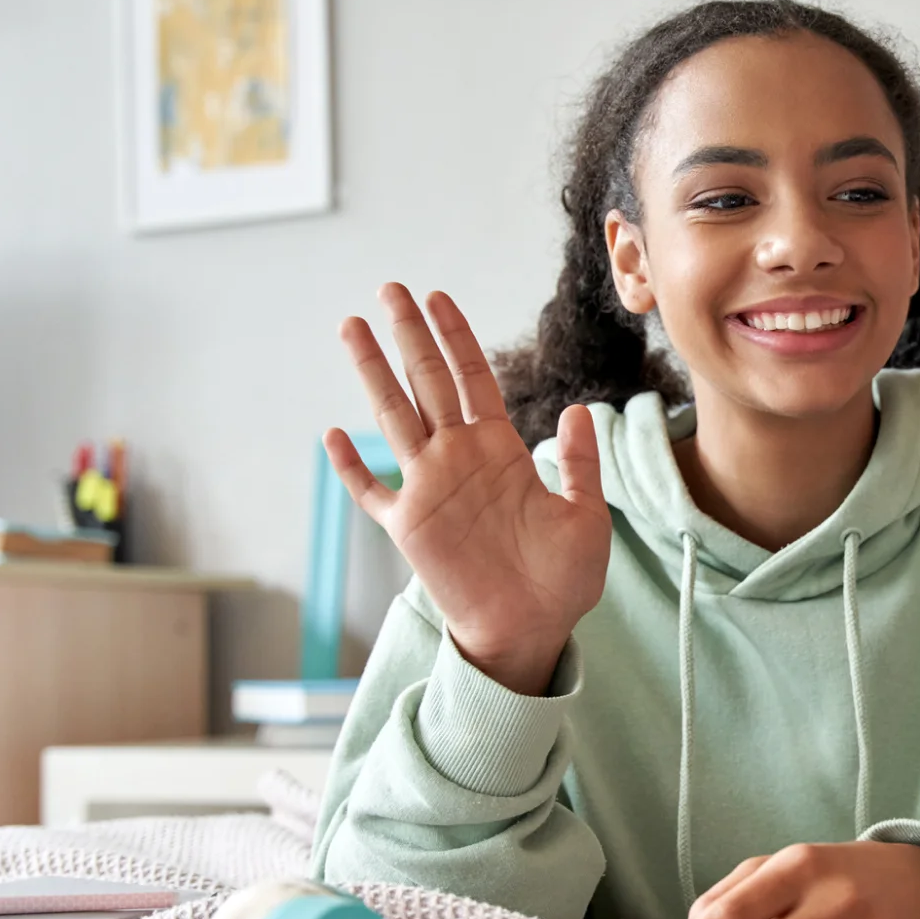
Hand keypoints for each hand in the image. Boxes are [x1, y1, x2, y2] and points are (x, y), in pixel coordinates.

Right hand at [327, 282, 610, 695]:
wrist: (532, 629)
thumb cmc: (563, 579)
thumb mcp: (586, 516)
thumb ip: (578, 464)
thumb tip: (579, 411)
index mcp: (500, 451)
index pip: (472, 379)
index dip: (456, 337)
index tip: (438, 297)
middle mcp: (458, 459)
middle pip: (428, 382)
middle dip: (409, 335)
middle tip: (389, 289)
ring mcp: (428, 488)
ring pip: (394, 416)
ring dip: (374, 372)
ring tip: (353, 328)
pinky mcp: (407, 527)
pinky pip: (371, 491)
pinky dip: (351, 466)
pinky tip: (333, 435)